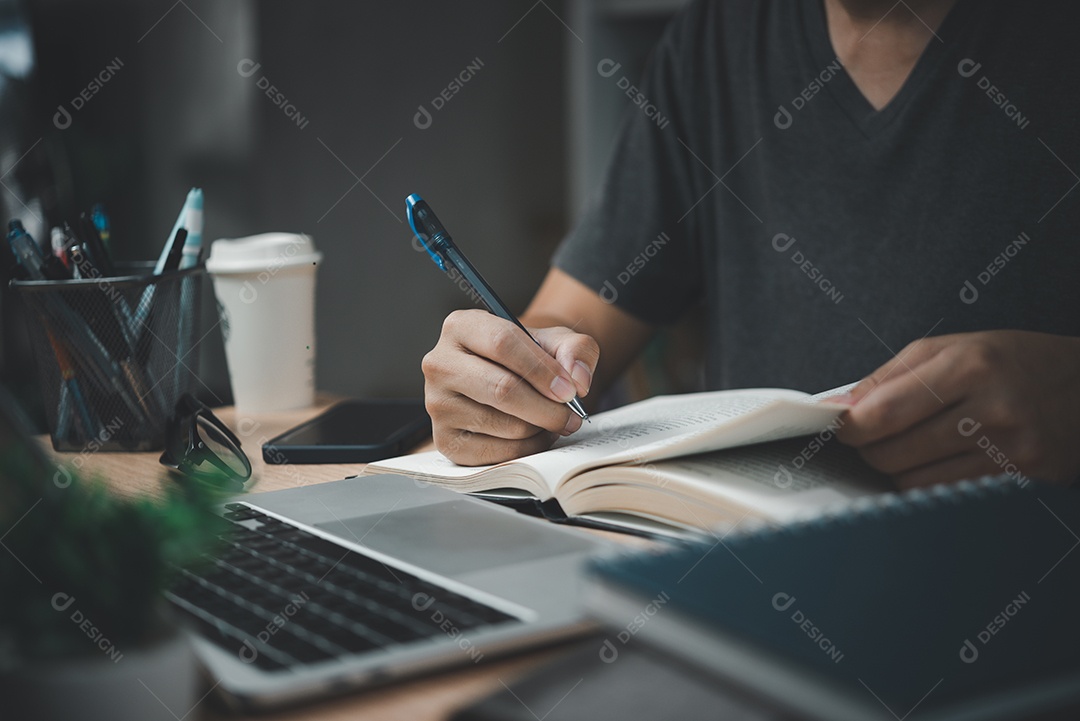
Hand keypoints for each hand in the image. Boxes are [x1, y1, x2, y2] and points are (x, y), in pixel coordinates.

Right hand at [422, 309, 598, 465]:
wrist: (505, 379)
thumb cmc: (526, 358)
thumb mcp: (554, 340)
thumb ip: (575, 350)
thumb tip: (577, 380)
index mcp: (461, 327)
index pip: (502, 343)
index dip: (542, 369)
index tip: (569, 390)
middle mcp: (440, 364)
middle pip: (501, 389)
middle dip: (547, 408)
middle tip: (571, 416)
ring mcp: (438, 404)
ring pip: (503, 425)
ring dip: (540, 429)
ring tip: (552, 421)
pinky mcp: (444, 440)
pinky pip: (495, 453)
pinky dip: (526, 449)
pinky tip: (534, 436)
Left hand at [836, 331, 1079, 488]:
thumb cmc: (1008, 362)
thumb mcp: (948, 348)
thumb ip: (885, 377)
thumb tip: (835, 407)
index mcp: (971, 366)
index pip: (884, 412)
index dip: (850, 426)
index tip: (841, 426)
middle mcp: (994, 410)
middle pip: (893, 453)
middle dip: (870, 448)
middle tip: (875, 434)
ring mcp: (1011, 452)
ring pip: (914, 481)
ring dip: (898, 468)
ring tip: (916, 443)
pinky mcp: (1021, 481)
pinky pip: (945, 494)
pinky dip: (928, 481)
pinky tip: (941, 460)